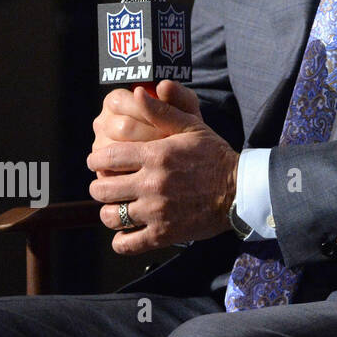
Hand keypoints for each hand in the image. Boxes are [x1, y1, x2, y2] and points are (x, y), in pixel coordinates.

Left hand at [86, 81, 238, 254]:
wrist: (240, 189)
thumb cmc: (215, 155)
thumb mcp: (192, 126)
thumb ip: (162, 111)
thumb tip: (138, 93)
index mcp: (156, 155)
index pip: (106, 158)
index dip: (95, 160)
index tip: (97, 162)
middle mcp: (152, 183)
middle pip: (102, 189)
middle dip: (99, 186)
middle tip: (106, 185)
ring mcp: (157, 211)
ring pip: (111, 216)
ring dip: (109, 212)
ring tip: (116, 207)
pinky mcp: (163, 234)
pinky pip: (127, 244)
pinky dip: (121, 240)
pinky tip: (127, 232)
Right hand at [92, 81, 196, 177]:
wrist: (184, 154)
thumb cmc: (180, 123)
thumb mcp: (184, 107)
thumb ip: (178, 95)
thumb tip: (163, 85)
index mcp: (116, 101)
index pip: (120, 101)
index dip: (147, 111)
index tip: (167, 119)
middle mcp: (103, 124)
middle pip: (122, 128)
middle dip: (153, 134)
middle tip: (172, 139)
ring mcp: (101, 148)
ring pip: (119, 152)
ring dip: (147, 154)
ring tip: (167, 153)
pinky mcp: (105, 171)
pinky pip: (117, 172)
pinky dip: (139, 171)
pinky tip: (157, 168)